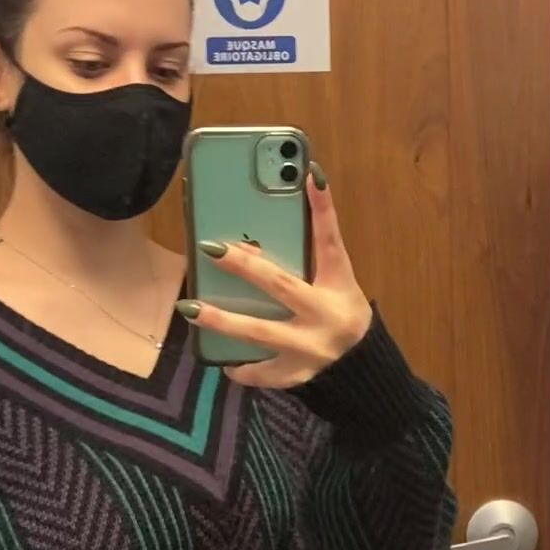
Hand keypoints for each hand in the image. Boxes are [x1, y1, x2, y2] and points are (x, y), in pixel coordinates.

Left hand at [180, 168, 372, 388]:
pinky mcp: (297, 374)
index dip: (322, 208)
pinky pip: (260, 371)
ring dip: (221, 320)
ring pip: (259, 333)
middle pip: (280, 285)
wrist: (359, 365)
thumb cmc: (338, 309)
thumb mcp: (334, 280)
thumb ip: (308, 254)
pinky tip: (222, 359)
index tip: (308, 175)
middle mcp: (326, 315)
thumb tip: (266, 224)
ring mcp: (310, 348)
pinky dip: (239, 366)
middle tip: (209, 247)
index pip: (331, 241)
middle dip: (244, 265)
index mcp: (339, 284)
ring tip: (189, 307)